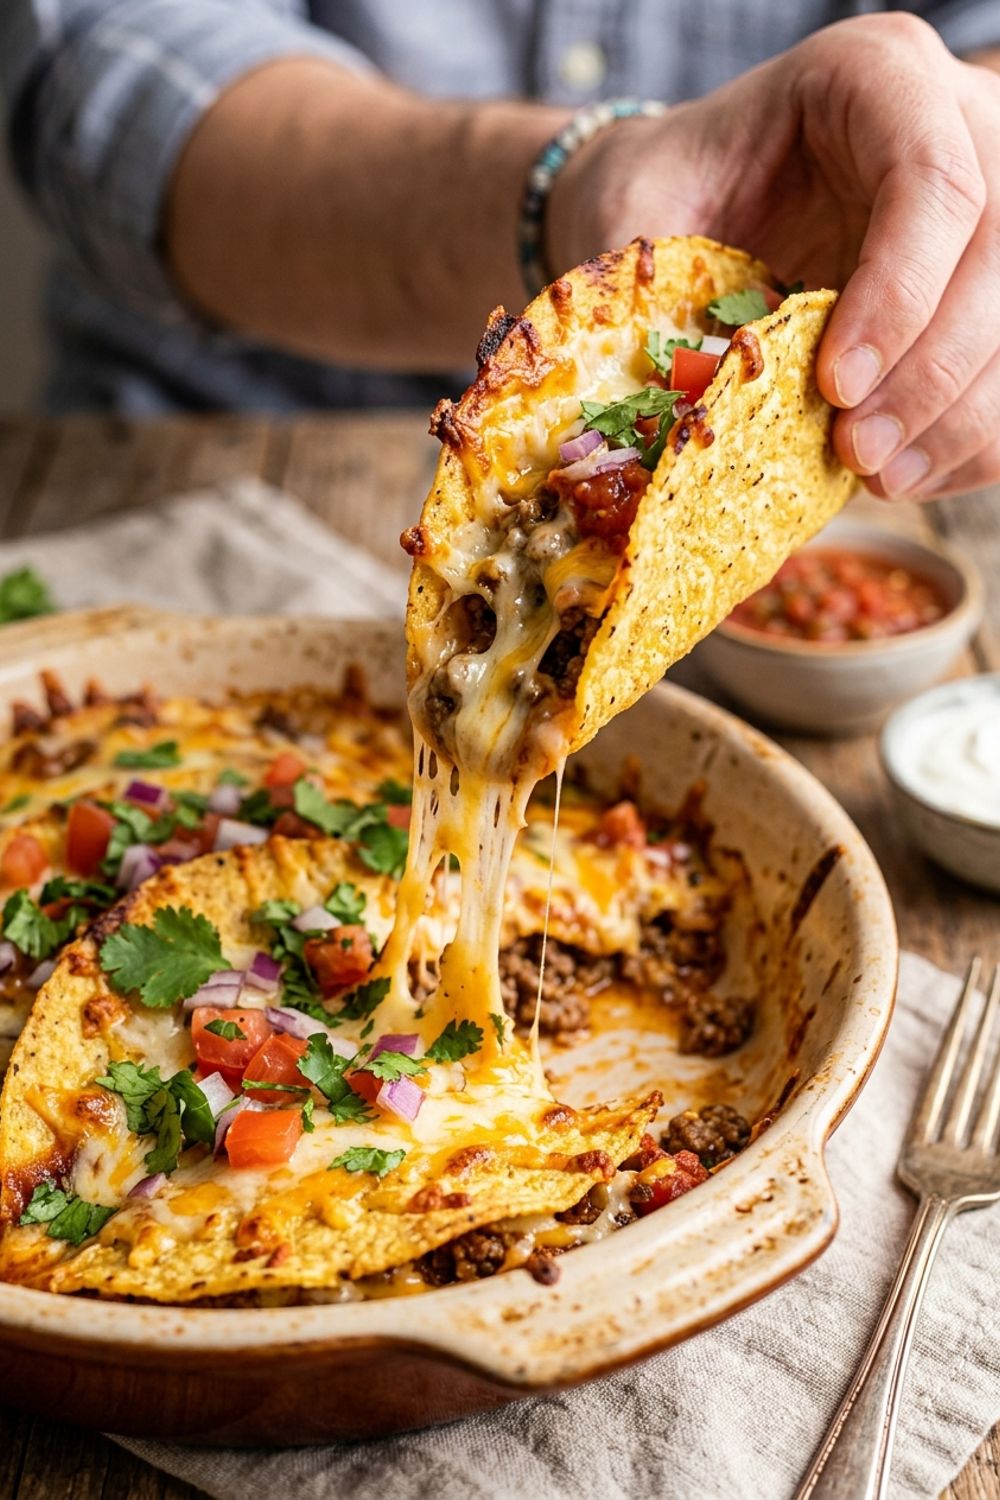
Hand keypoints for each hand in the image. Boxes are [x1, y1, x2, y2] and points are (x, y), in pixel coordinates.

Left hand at [549, 14, 999, 499]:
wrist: (693, 195)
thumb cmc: (667, 191)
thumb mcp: (638, 210)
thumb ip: (658, 283)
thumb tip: (685, 399)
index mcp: (876, 80)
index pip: (934, 180)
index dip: (898, 293)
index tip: (835, 384)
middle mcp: (957, 129)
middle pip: (997, 253)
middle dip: (931, 372)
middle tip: (856, 451)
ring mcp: (988, 209)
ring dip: (956, 416)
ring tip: (875, 475)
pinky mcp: (983, 289)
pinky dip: (967, 437)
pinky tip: (903, 476)